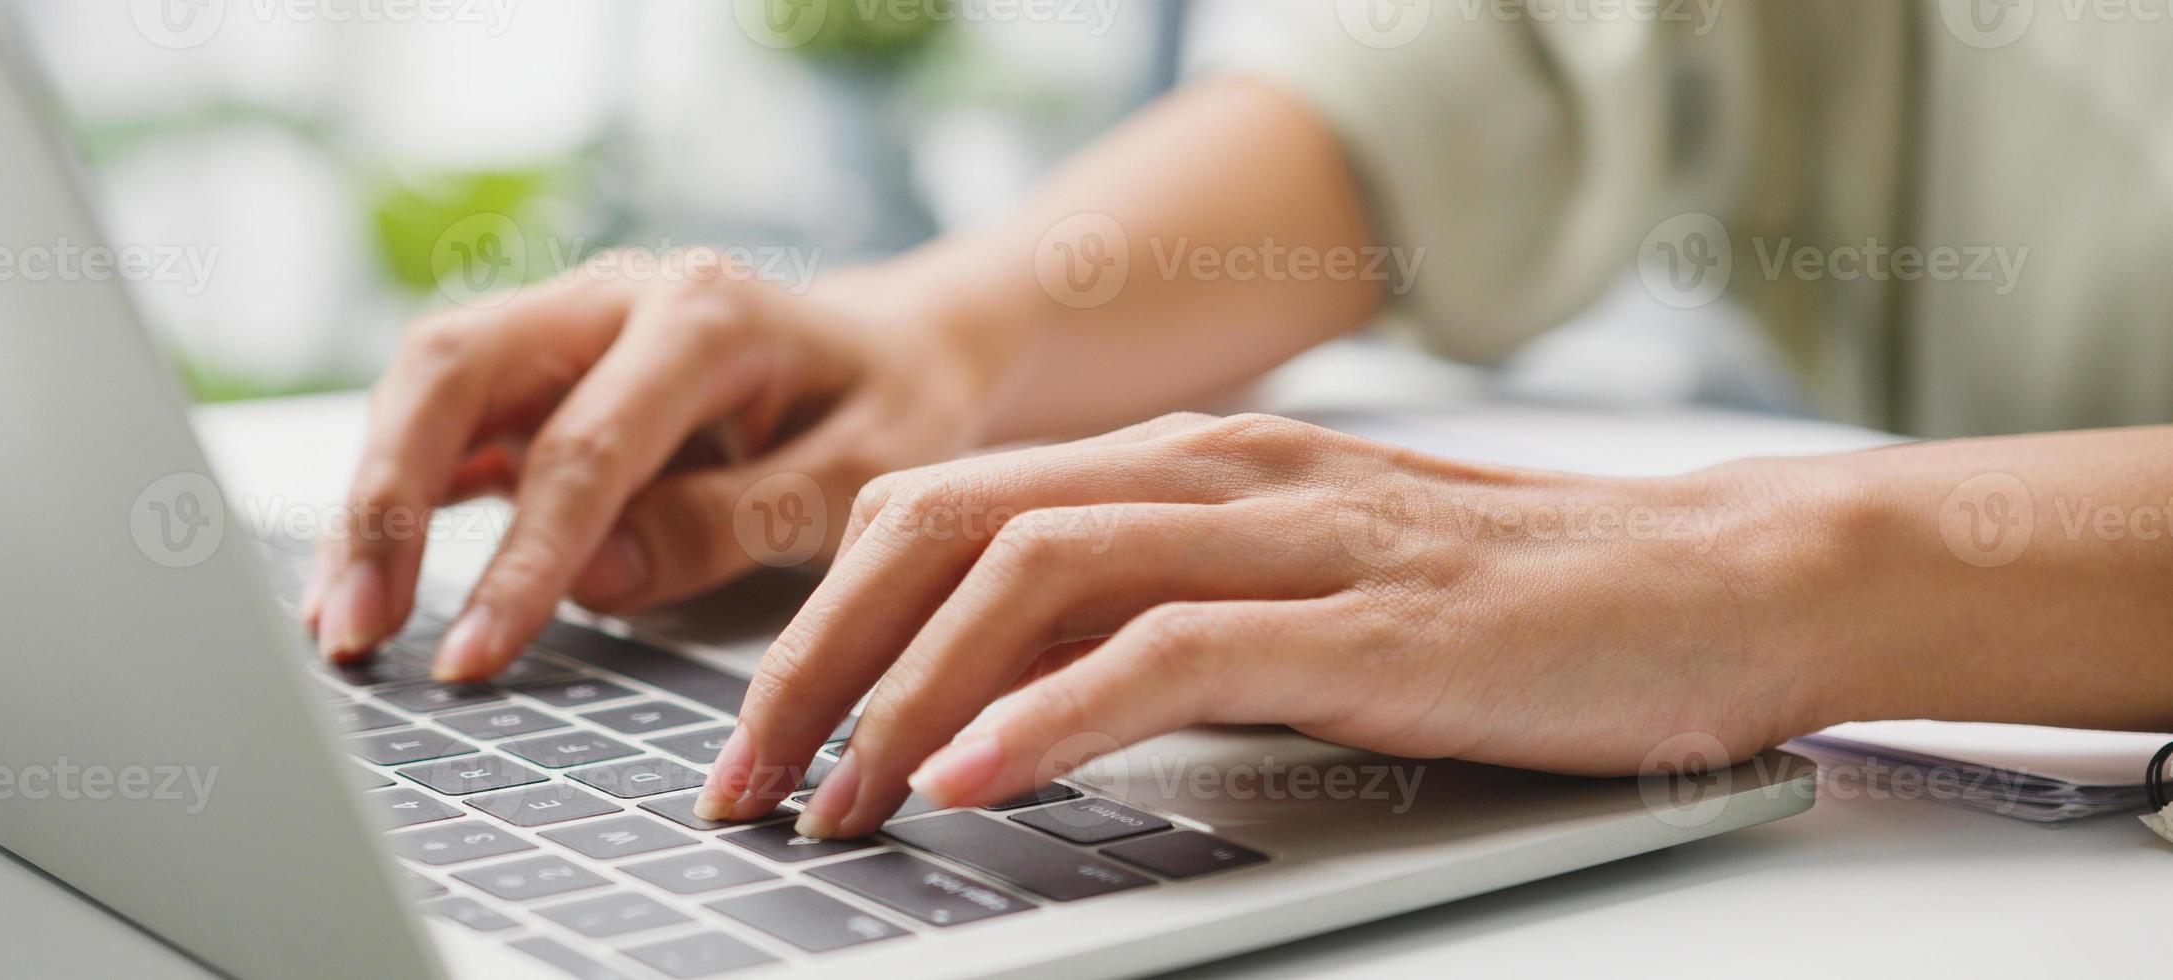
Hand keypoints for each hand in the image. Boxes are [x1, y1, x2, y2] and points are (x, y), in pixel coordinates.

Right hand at [305, 252, 995, 680]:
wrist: (892, 347)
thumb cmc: (888, 410)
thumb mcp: (861, 473)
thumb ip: (732, 521)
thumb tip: (592, 578)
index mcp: (702, 312)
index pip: (584, 445)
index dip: (522, 560)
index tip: (473, 657)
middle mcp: (612, 295)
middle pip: (455, 370)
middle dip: (387, 504)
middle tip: (355, 630)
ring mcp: (563, 321)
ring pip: (423, 386)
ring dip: (368, 502)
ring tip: (338, 624)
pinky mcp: (536, 366)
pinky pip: (439, 420)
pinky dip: (390, 500)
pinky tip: (357, 585)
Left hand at [696, 412, 1823, 837]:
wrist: (1717, 580)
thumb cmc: (1503, 608)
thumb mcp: (1293, 594)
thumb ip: (1158, 620)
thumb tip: (1005, 706)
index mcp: (1182, 466)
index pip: (943, 509)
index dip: (823, 617)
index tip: (760, 733)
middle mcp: (1213, 476)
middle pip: (948, 528)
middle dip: (819, 658)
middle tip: (749, 783)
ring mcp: (1289, 536)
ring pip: (1033, 575)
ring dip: (907, 694)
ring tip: (834, 801)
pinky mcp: (1365, 618)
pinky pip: (1167, 649)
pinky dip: (1053, 712)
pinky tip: (973, 777)